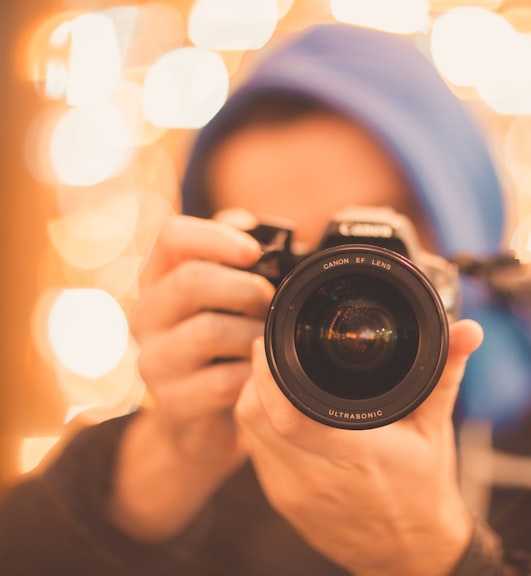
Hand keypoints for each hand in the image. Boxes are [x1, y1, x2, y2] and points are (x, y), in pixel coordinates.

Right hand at [111, 212, 270, 538]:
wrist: (202, 419)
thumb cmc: (223, 343)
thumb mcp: (225, 296)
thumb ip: (235, 258)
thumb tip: (252, 226)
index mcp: (158, 278)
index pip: (172, 236)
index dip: (217, 236)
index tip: (256, 252)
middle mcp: (145, 314)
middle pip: (191, 281)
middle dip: (246, 289)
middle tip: (270, 304)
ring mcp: (153, 361)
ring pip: (209, 331)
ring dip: (253, 333)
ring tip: (269, 340)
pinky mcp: (173, 403)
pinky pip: (223, 381)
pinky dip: (253, 375)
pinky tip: (261, 373)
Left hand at [236, 319, 483, 575]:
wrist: (411, 552)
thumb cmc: (424, 489)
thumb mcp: (436, 428)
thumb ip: (445, 373)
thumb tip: (469, 331)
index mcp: (357, 454)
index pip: (288, 414)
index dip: (269, 374)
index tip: (273, 342)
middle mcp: (317, 477)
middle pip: (255, 419)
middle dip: (255, 377)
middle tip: (270, 351)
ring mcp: (295, 494)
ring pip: (249, 435)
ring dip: (254, 401)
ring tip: (273, 377)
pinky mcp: (284, 503)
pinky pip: (256, 456)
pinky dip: (261, 428)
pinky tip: (280, 414)